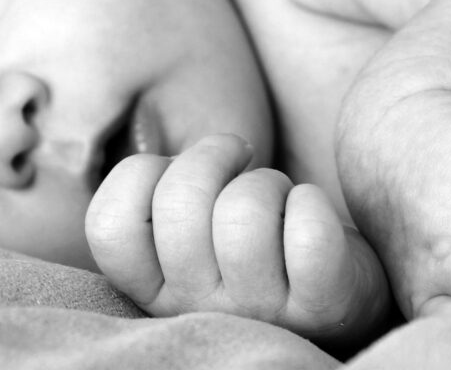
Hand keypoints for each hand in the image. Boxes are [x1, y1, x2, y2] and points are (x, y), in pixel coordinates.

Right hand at [86, 134, 389, 344]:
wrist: (338, 293)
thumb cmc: (260, 242)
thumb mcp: (198, 228)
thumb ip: (170, 197)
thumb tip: (161, 142)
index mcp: (157, 289)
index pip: (109, 227)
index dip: (141, 173)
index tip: (178, 167)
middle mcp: (201, 307)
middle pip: (180, 204)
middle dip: (213, 155)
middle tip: (240, 160)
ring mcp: (261, 310)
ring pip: (244, 212)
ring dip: (267, 182)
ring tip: (278, 197)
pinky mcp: (319, 304)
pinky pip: (309, 234)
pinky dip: (311, 202)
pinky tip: (308, 211)